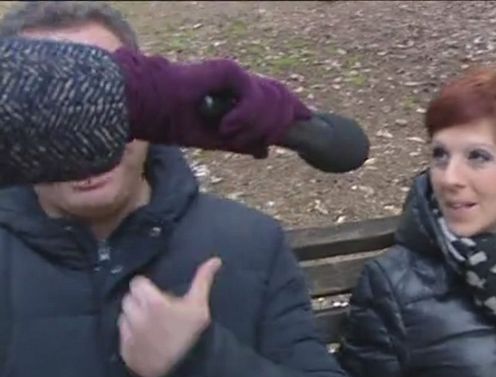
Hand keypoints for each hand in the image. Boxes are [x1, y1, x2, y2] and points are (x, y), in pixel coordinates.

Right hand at [112, 48, 310, 157]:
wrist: (155, 110)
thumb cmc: (179, 123)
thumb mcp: (218, 139)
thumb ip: (243, 142)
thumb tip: (264, 151)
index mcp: (239, 97)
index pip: (277, 99)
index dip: (294, 108)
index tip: (307, 118)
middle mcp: (241, 84)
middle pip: (279, 101)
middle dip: (276, 124)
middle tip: (258, 142)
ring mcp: (236, 77)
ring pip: (269, 102)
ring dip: (253, 127)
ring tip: (228, 134)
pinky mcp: (228, 72)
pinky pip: (253, 97)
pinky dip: (244, 116)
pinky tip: (226, 126)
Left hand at [118, 257, 221, 376]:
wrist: (184, 369)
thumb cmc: (192, 334)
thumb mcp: (200, 306)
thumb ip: (203, 280)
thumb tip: (215, 259)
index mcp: (152, 302)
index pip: (137, 283)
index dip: (146, 287)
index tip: (157, 295)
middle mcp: (136, 316)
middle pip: (128, 298)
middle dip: (139, 301)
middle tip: (154, 310)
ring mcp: (128, 334)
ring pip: (123, 316)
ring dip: (133, 317)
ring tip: (149, 325)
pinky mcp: (124, 349)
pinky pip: (122, 335)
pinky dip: (130, 334)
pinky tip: (145, 340)